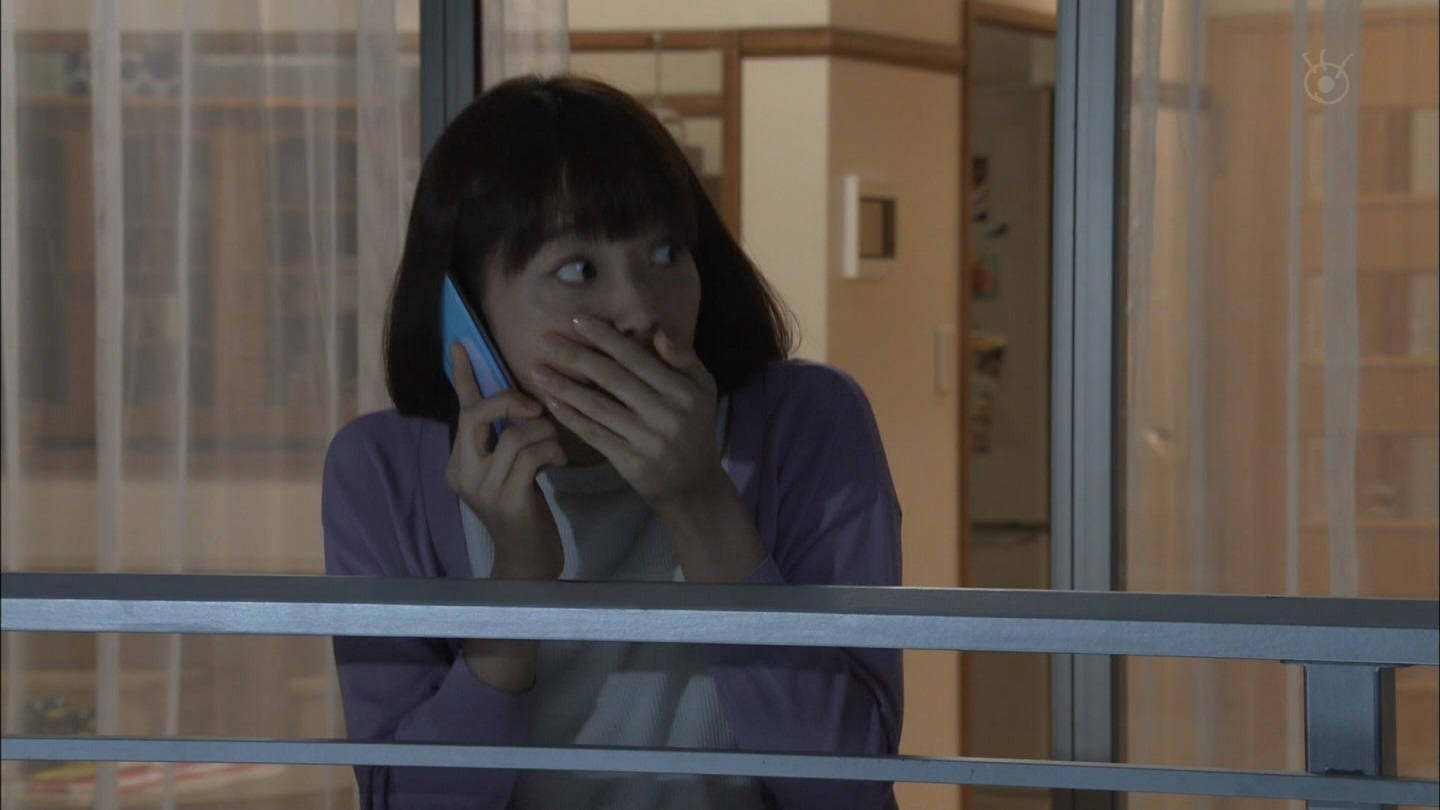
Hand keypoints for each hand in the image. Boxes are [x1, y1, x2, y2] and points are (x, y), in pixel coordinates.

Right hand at [445, 343, 565, 578]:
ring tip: (555, 447)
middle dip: (510, 401)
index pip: (460, 410)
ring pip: (515, 434)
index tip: (460, 344)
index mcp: (459, 461)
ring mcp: (482, 488)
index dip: (462, 376)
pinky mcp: (507, 500)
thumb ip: (508, 437)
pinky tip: (559, 463)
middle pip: (477, 414)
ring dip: (544, 433)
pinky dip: (552, 452)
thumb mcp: (511, 469)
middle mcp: (462, 471)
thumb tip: (524, 398)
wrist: (528, 562)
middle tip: (534, 406)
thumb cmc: (525, 511)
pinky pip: (532, 456)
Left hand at [529, 315, 723, 508]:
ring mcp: (647, 440)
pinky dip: (571, 418)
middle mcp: (666, 414)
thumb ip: (683, 359)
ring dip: (564, 386)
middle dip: (576, 356)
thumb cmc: (694, 426)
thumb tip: (657, 333)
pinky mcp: (631, 463)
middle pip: (612, 378)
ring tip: (537, 370)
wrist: (694, 484)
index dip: (605, 338)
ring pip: (598, 407)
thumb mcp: (702, 389)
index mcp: (683, 391)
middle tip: (545, 338)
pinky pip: (595, 434)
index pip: (637, 358)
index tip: (577, 320)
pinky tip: (551, 403)